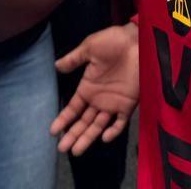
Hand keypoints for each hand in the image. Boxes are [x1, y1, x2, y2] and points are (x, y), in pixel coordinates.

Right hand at [50, 22, 138, 155]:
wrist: (137, 40)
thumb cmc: (113, 41)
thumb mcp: (89, 48)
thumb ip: (74, 59)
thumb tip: (56, 66)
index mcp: (88, 87)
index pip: (73, 108)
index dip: (63, 119)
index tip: (53, 131)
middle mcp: (99, 99)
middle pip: (83, 122)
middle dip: (72, 135)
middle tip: (62, 148)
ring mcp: (113, 103)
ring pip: (97, 126)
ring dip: (87, 138)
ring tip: (76, 151)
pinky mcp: (128, 104)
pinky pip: (120, 122)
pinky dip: (113, 131)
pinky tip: (104, 138)